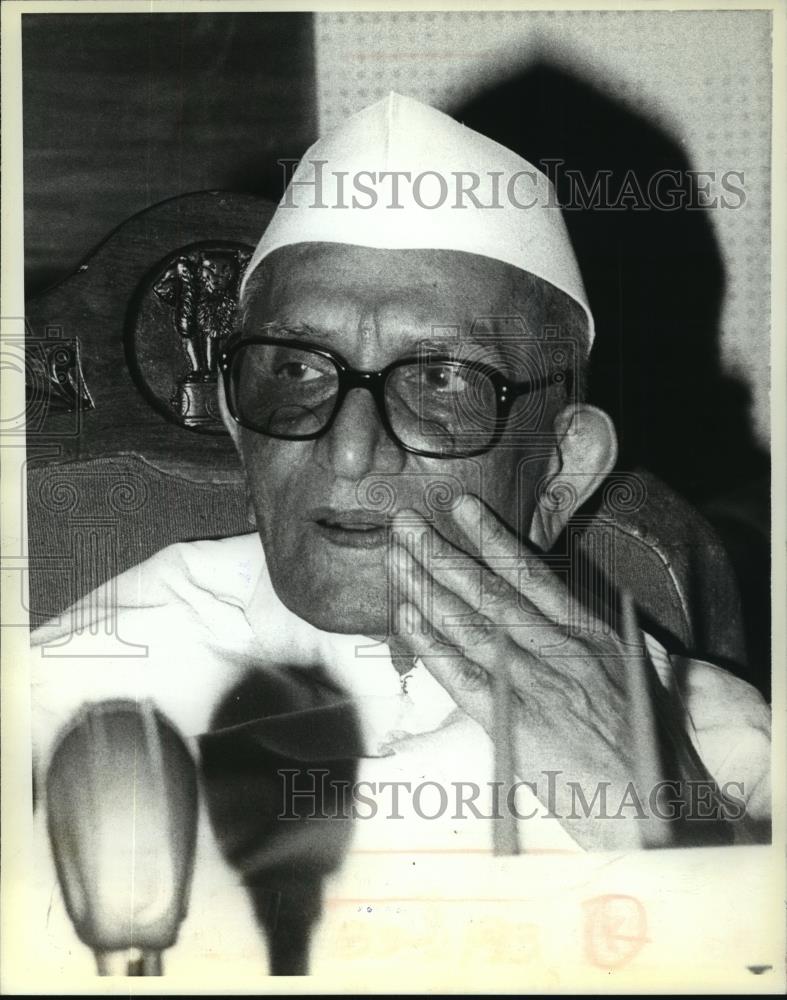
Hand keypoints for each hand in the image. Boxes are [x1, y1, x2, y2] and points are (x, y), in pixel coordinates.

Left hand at [391, 493, 716, 850]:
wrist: (664, 810)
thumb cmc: (649, 750)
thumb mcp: (633, 678)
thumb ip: (590, 645)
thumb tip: (551, 617)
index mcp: (591, 635)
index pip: (532, 574)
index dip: (492, 537)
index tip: (462, 506)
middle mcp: (562, 650)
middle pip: (489, 591)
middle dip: (442, 552)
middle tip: (405, 520)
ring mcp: (537, 685)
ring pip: (469, 624)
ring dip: (426, 587)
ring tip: (395, 556)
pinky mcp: (516, 725)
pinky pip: (462, 677)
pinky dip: (431, 644)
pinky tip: (405, 617)